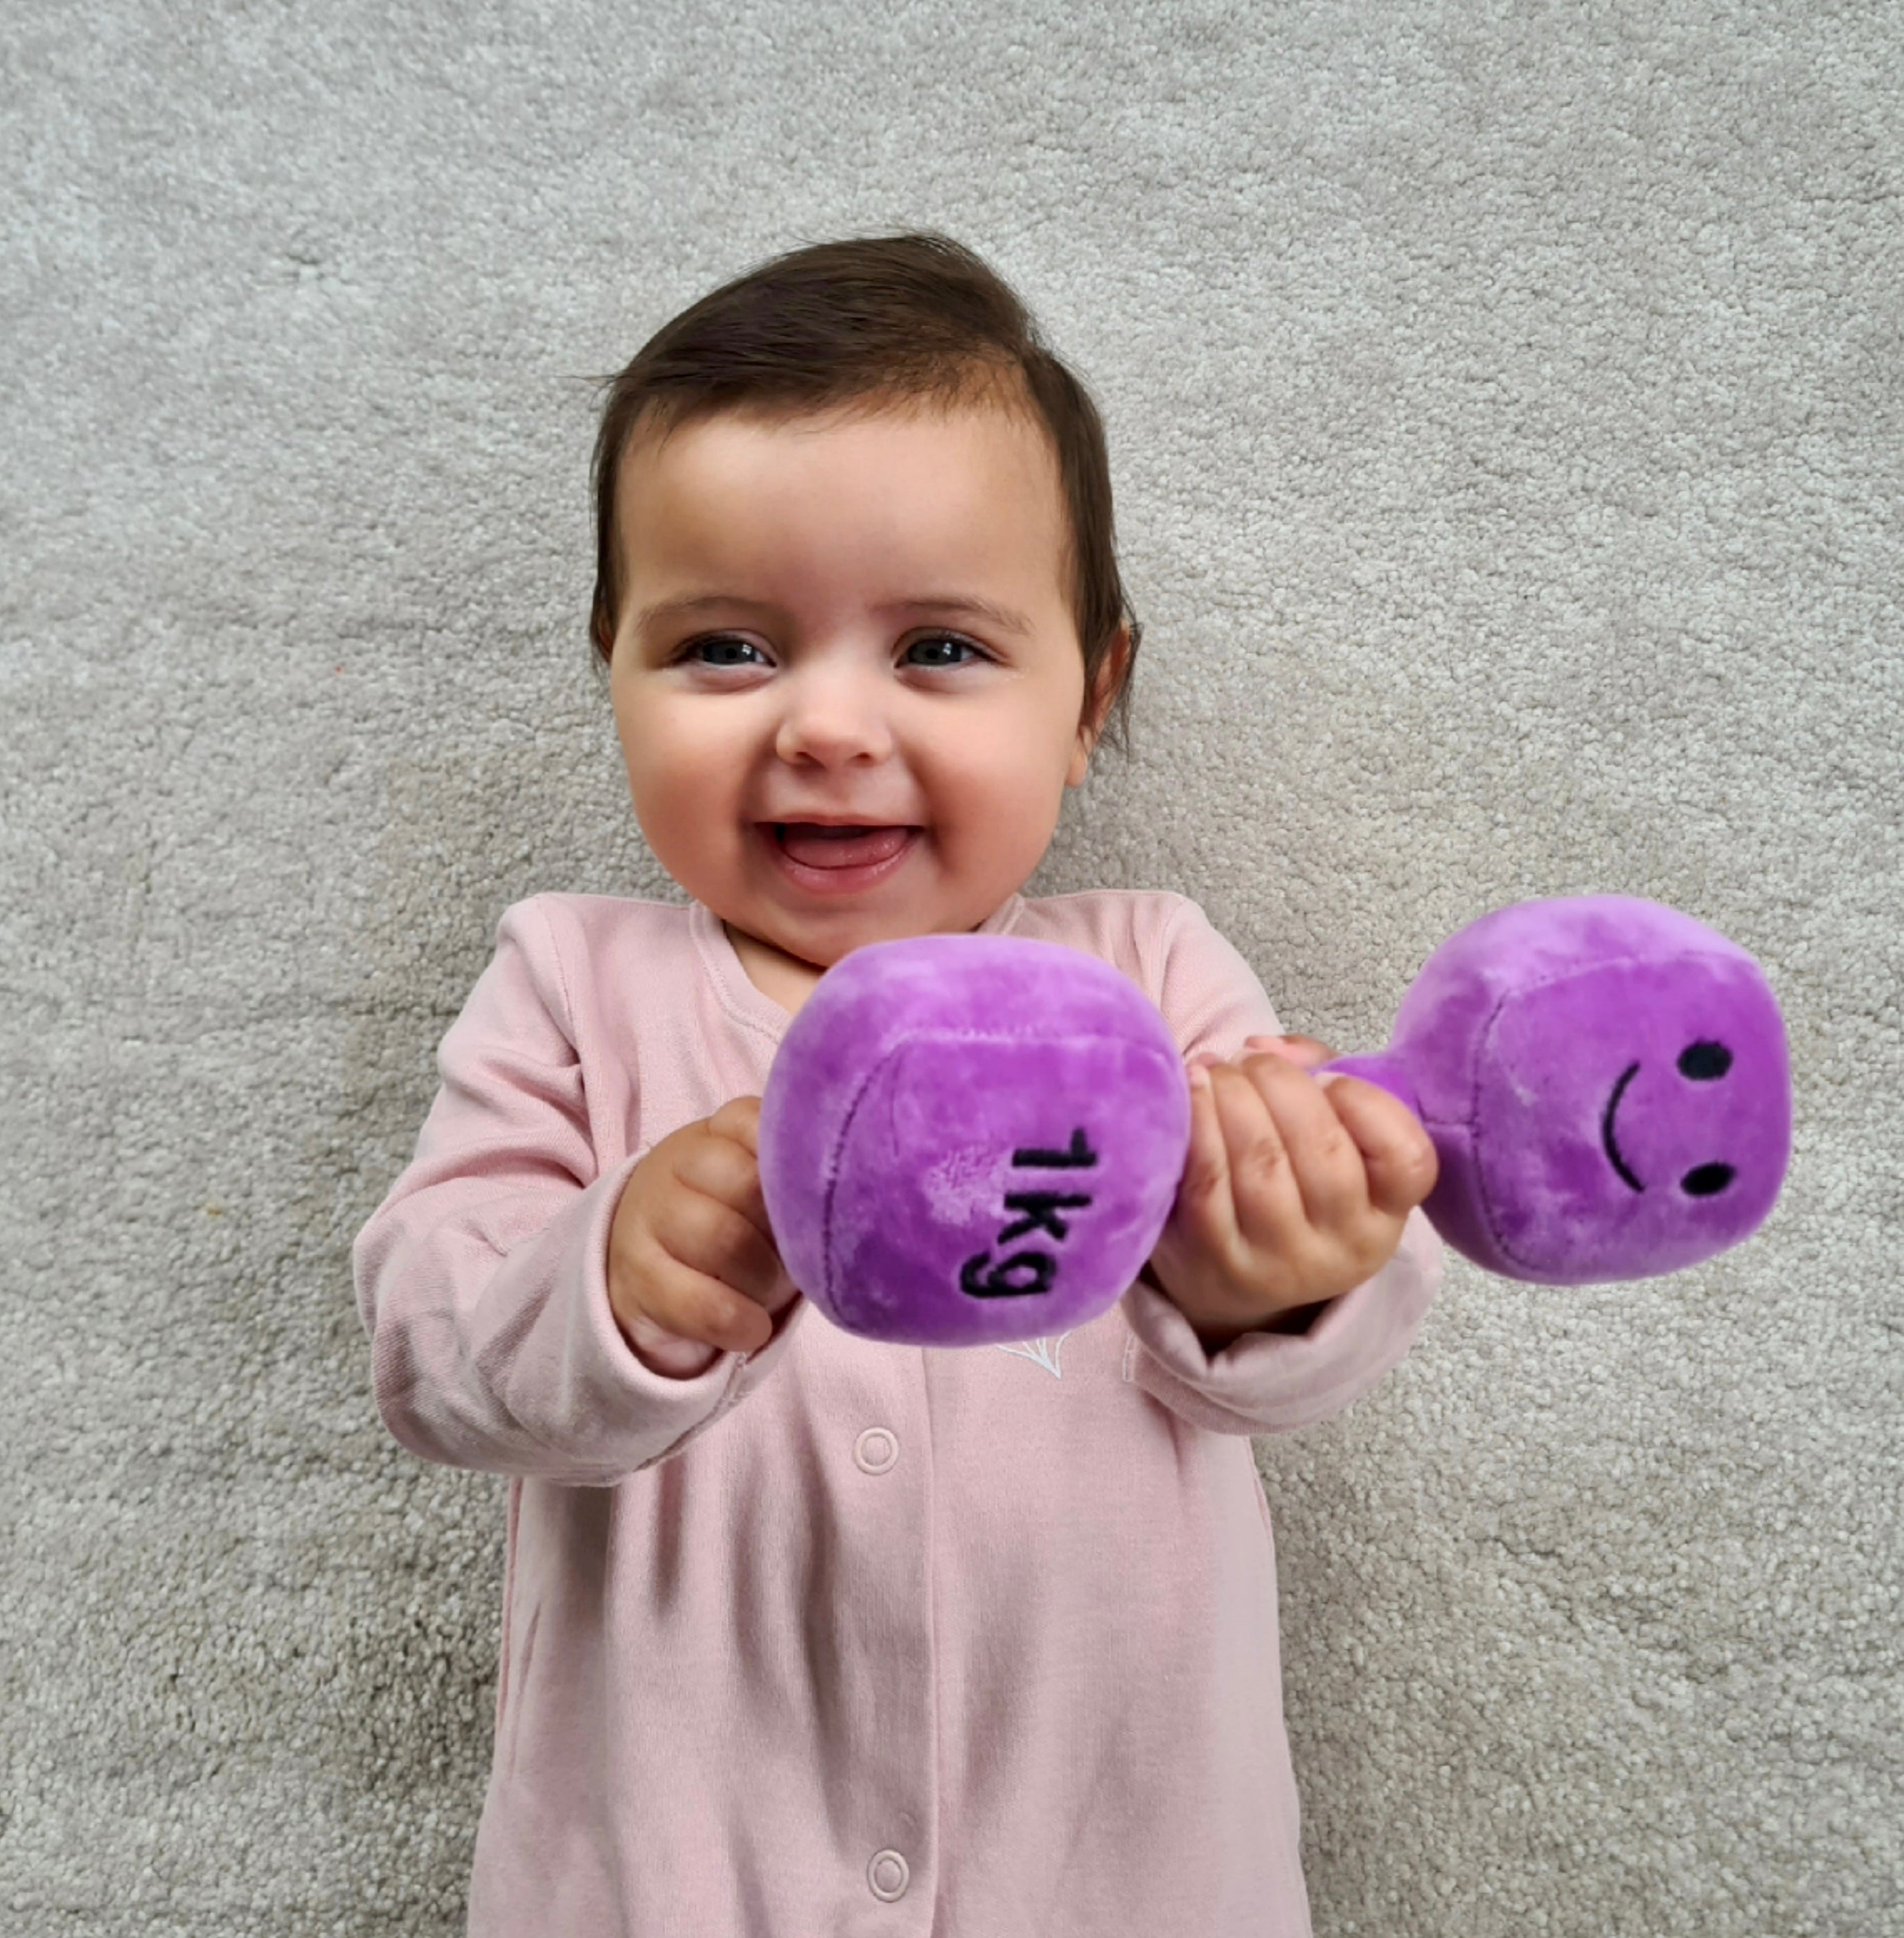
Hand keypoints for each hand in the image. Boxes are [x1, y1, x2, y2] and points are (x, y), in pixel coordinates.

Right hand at [608, 1096, 801, 1375]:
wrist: (648, 1268)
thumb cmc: (734, 1222)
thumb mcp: (763, 1190)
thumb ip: (801, 1177)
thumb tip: (863, 1194)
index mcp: (720, 1131)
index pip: (764, 1127)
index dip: (799, 1175)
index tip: (814, 1205)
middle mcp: (679, 1161)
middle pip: (749, 1185)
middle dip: (787, 1234)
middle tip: (797, 1257)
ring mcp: (652, 1215)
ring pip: (725, 1240)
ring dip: (765, 1280)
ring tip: (771, 1293)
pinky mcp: (638, 1276)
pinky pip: (698, 1302)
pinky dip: (738, 1321)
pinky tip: (753, 1328)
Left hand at [1144, 1034, 1438, 1349]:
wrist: (1232, 1280)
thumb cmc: (1290, 1185)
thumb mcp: (1330, 1140)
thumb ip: (1318, 1075)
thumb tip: (1269, 1047)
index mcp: (1386, 1213)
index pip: (1408, 1159)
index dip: (1368, 1103)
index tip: (1329, 1079)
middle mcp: (1343, 1248)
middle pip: (1323, 1150)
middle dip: (1281, 1084)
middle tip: (1251, 1061)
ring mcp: (1281, 1261)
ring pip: (1262, 1162)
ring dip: (1234, 1098)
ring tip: (1216, 1071)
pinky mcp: (1219, 1261)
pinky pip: (1208, 1182)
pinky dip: (1198, 1126)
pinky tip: (1191, 1092)